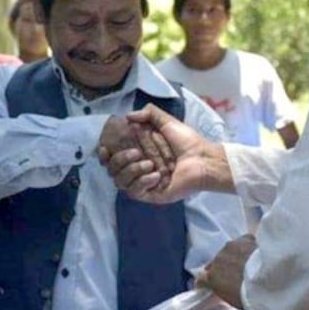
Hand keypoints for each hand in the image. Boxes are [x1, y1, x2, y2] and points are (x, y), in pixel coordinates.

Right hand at [101, 105, 223, 203]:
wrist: (203, 159)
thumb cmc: (187, 142)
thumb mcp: (167, 122)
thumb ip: (149, 114)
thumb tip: (128, 116)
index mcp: (139, 153)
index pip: (113, 158)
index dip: (104, 155)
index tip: (105, 148)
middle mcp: (138, 169)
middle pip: (112, 171)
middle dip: (120, 160)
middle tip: (137, 152)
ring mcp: (144, 184)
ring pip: (120, 183)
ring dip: (132, 171)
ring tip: (151, 164)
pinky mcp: (152, 195)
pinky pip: (135, 193)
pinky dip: (142, 182)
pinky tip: (156, 176)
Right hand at [198, 235, 256, 308]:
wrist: (270, 280)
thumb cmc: (251, 298)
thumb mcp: (233, 300)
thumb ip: (225, 292)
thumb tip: (227, 289)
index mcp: (212, 278)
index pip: (202, 279)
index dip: (206, 282)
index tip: (211, 285)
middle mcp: (218, 259)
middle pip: (216, 263)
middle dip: (222, 268)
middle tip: (234, 275)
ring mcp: (231, 247)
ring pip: (229, 251)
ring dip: (234, 257)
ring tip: (246, 264)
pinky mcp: (245, 239)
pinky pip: (244, 242)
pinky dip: (247, 247)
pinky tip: (255, 253)